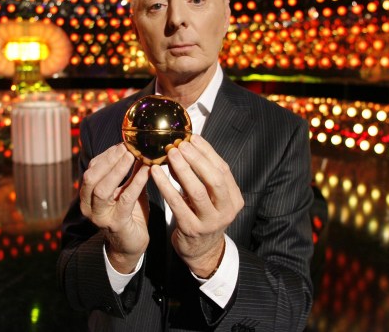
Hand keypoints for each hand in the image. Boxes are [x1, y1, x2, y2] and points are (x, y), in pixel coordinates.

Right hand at [79, 143, 150, 272]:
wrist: (130, 245)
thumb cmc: (129, 215)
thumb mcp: (126, 190)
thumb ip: (129, 173)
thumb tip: (139, 149)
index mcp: (88, 195)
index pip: (92, 169)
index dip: (107, 155)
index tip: (123, 143)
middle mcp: (88, 206)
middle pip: (92, 177)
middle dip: (109, 160)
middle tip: (127, 147)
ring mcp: (100, 216)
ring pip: (102, 189)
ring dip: (118, 170)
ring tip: (133, 156)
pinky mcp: (116, 223)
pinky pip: (125, 200)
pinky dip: (135, 183)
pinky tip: (146, 171)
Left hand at [151, 134, 243, 277]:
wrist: (201, 251)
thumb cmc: (203, 216)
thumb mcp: (210, 197)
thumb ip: (201, 175)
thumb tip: (184, 146)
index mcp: (234, 198)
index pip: (223, 169)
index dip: (207, 152)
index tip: (192, 137)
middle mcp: (226, 210)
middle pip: (214, 179)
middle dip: (197, 159)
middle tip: (180, 144)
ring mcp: (209, 221)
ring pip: (197, 191)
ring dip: (182, 170)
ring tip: (170, 154)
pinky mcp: (191, 229)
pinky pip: (177, 204)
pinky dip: (165, 186)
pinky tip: (155, 173)